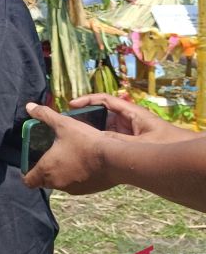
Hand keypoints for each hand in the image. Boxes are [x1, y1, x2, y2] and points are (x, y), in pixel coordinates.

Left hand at [22, 102, 117, 193]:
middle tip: (49, 155)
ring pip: (61, 183)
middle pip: (44, 181)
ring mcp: (75, 189)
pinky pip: (77, 184)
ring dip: (61, 173)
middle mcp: (58, 184)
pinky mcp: (89, 190)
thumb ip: (44, 115)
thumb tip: (29, 106)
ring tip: (67, 156)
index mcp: (47, 170)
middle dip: (44, 171)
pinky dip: (76, 176)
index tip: (31, 161)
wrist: (115, 159)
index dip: (27, 172)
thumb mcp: (63, 124)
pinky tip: (83, 162)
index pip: (29, 181)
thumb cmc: (85, 141)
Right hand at [70, 93, 196, 143]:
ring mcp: (130, 130)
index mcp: (131, 112)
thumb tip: (94, 137)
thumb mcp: (140, 144)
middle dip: (86, 116)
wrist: (184, 154)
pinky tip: (92, 148)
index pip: (104, 100)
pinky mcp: (132, 141)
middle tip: (69, 123)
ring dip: (93, 130)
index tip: (71, 105)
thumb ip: (117, 141)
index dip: (87, 100)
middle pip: (102, 113)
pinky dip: (101, 141)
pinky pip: (112, 138)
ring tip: (76, 135)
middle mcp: (129, 119)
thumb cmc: (168, 145)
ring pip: (106, 126)